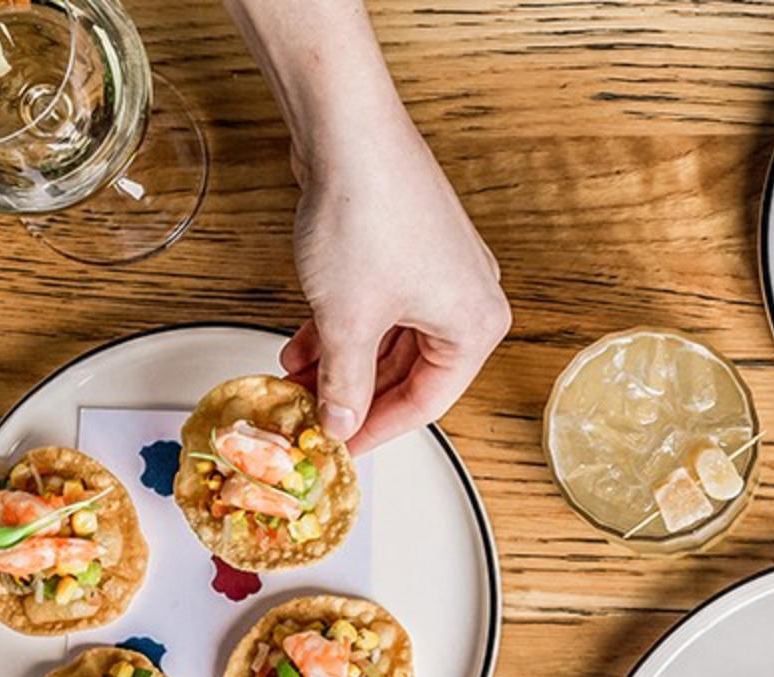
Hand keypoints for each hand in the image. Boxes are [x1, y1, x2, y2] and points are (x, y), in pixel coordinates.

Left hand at [280, 112, 509, 453]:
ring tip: (297, 379)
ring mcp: (441, 270)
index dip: (378, 429)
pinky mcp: (410, 246)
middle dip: (354, 393)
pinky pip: (381, 305)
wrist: (349, 131)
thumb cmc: (366, 216)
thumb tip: (338, 424)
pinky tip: (304, 341)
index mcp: (476, 325)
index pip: (428, 403)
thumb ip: (343, 383)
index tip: (341, 447)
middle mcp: (470, 298)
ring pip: (390, 338)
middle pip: (410, 372)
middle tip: (312, 416)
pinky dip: (345, 326)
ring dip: (343, 361)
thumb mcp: (347, 320)